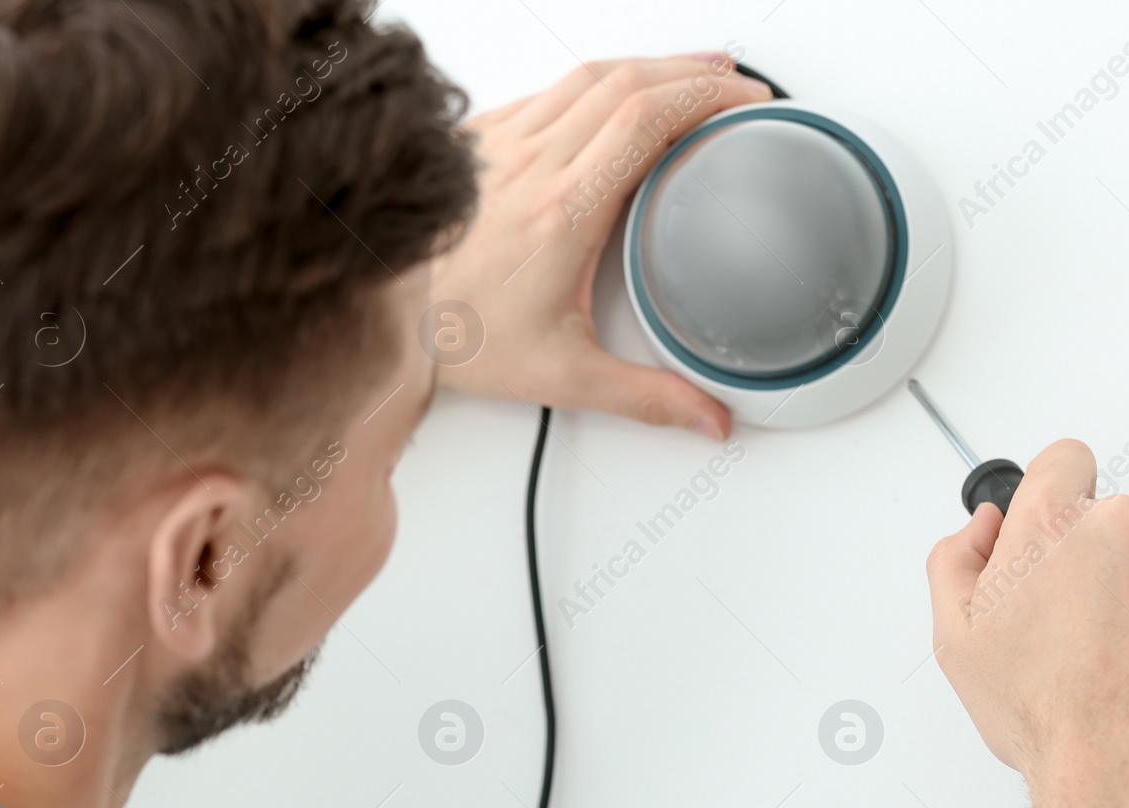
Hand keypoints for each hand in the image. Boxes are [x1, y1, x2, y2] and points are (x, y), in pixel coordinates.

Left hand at [428, 55, 772, 439]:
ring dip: (651, 67)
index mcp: (562, 212)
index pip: (645, 120)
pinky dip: (598, 83)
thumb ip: (646, 397)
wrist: (383, 320)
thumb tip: (707, 418)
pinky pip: (549, 91)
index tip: (744, 101)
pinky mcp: (478, 140)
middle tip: (737, 88)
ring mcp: (501, 145)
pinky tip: (619, 94)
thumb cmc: (460, 339)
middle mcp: (530, 164)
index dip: (705, 96)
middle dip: (695, 74)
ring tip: (694, 73)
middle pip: (628, 83)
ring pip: (588, 76)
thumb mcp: (564, 377)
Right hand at [924, 439, 1128, 788]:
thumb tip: (986, 526)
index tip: (1062, 533)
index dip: (1059, 496)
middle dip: (1103, 564)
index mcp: (1048, 525)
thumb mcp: (955, 639)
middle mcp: (1120, 523)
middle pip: (1114, 521)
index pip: (1064, 461)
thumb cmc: (1045, 713)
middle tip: (1089, 630)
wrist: (1123, 769)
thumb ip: (956, 559)